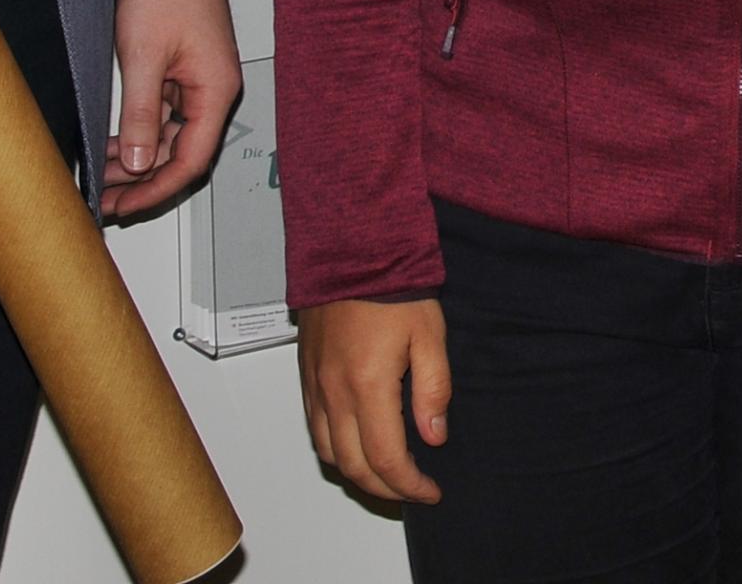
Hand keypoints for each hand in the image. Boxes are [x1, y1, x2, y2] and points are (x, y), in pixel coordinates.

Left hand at [100, 0, 239, 218]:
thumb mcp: (144, 56)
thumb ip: (142, 115)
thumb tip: (139, 164)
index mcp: (216, 89)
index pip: (193, 160)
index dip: (158, 190)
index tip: (126, 206)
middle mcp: (214, 89)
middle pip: (184, 153)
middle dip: (145, 180)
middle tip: (108, 199)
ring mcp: (199, 81)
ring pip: (172, 137)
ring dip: (139, 158)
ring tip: (102, 173)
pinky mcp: (184, 70)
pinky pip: (165, 116)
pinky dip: (140, 133)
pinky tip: (115, 143)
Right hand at [297, 296, 447, 507]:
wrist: (350, 252)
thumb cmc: (391, 286)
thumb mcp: (429, 335)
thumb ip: (434, 389)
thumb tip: (434, 436)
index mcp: (367, 385)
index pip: (386, 459)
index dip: (410, 485)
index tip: (430, 491)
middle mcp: (334, 393)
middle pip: (354, 467)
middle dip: (386, 489)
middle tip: (413, 490)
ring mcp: (315, 386)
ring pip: (329, 454)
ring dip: (358, 474)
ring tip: (388, 475)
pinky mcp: (306, 376)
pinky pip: (315, 430)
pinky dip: (335, 451)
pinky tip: (357, 445)